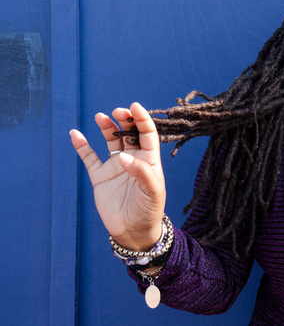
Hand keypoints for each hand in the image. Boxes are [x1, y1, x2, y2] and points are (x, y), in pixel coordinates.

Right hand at [70, 102, 165, 250]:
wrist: (134, 231)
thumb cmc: (150, 210)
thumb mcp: (153, 191)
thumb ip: (141, 172)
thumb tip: (124, 157)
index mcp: (149, 159)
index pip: (147, 133)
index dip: (142, 119)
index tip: (134, 107)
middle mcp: (133, 159)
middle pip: (129, 132)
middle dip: (124, 120)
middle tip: (117, 112)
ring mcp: (115, 166)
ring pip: (111, 140)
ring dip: (106, 127)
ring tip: (101, 117)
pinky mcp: (100, 176)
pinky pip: (89, 157)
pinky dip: (82, 146)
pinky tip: (75, 134)